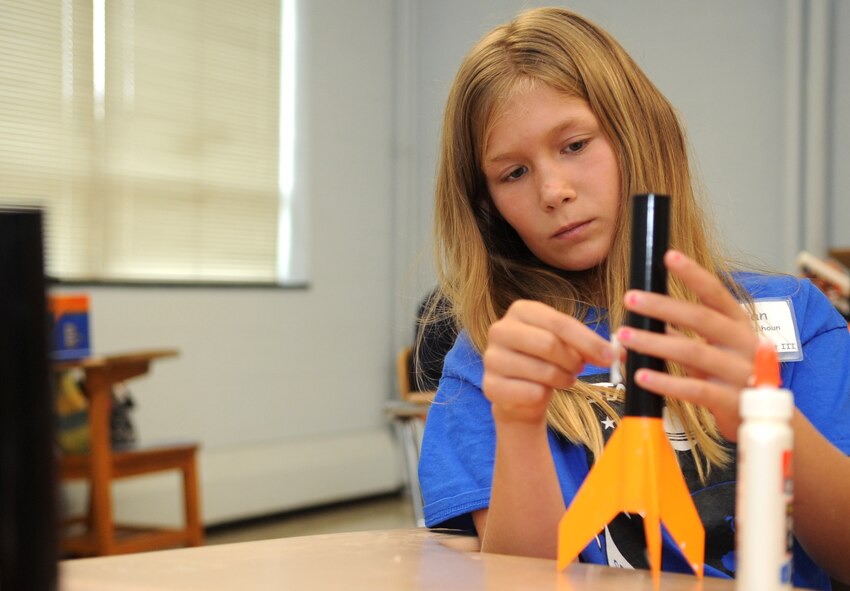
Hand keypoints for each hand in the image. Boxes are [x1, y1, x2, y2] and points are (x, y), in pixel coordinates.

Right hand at [483, 300, 614, 425]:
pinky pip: (531, 392)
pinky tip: (542, 392)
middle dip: (574, 361)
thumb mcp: (567, 345)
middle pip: (549, 344)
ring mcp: (492, 358)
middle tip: (580, 369)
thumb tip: (619, 353)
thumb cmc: (547, 362)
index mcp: (520, 310)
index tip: (611, 356)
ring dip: (563, 379)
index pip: (559, 323)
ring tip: (563, 379)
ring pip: (543, 371)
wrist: (520, 394)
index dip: (589, 341)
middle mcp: (500, 330)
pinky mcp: (490, 385)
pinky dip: (545, 395)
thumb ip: (590, 345)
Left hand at [615, 250, 758, 439]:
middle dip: (661, 306)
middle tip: (629, 298)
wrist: (770, 421)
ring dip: (654, 343)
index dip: (693, 274)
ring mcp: (741, 372)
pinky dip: (665, 382)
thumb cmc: (735, 378)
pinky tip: (640, 375)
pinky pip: (695, 389)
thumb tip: (647, 318)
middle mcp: (744, 343)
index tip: (668, 256)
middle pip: (700, 318)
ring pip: (693, 352)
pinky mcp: (732, 401)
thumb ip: (685, 335)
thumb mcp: (714, 350)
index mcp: (739, 325)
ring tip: (624, 336)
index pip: (715, 293)